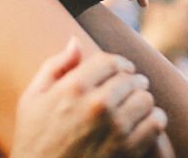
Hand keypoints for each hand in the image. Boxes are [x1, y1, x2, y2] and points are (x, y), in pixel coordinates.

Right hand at [11, 37, 168, 157]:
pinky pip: (156, 123)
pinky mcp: (127, 149)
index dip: (119, 63)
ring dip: (143, 101)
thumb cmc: (33, 141)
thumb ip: (55, 66)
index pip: (110, 61)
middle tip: (130, 89)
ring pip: (146, 98)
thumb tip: (75, 41)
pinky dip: (154, 121)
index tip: (122, 70)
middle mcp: (96, 104)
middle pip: (130, 78)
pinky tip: (143, 124)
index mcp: (73, 87)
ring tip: (136, 107)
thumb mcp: (32, 99)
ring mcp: (114, 128)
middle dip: (132, 82)